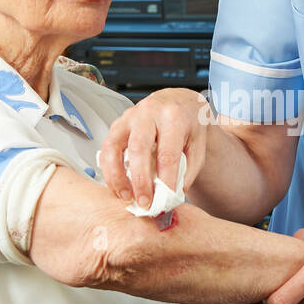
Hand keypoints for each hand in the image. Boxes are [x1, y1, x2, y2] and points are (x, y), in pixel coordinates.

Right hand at [98, 88, 209, 209]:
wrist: (177, 100)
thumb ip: (188, 170)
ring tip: (125, 196)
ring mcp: (129, 117)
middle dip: (139, 180)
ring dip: (116, 176)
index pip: (168, 153)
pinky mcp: (117, 124)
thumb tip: (173, 195)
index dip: (166, 179)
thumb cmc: (188, 124)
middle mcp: (148, 113)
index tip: (166, 198)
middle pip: (138, 149)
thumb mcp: (198, 144)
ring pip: (113, 147)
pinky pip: (106, 148)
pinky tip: (116, 186)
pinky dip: (108, 170)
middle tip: (144, 202)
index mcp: (173, 117)